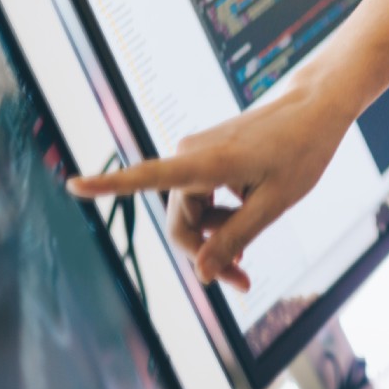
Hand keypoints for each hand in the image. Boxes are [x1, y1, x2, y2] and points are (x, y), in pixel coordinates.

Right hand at [67, 79, 351, 290]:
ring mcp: (198, 152)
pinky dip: (221, 216)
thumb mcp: (275, 203)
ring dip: (216, 237)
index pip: (148, 176)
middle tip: (243, 282)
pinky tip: (246, 224)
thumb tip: (201, 274)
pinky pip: (203, 196)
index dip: (109, 184)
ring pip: (193, 212)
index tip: (72, 183)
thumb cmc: (301, 150)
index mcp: (206, 162)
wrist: (316, 106)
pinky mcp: (208, 154)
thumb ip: (236, 238)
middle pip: (180, 220)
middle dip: (205, 254)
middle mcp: (192, 154)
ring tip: (249, 257)